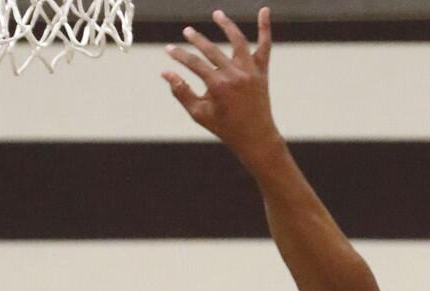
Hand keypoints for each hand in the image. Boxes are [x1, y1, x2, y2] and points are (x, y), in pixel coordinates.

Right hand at [162, 8, 279, 163]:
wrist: (256, 137)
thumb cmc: (225, 127)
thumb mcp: (198, 113)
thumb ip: (181, 92)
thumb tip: (165, 72)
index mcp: (219, 86)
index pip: (193, 63)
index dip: (178, 56)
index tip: (168, 50)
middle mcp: (236, 75)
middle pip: (212, 50)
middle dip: (196, 40)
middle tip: (187, 32)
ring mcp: (251, 72)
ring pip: (238, 41)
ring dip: (226, 26)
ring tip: (217, 14)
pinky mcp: (262, 73)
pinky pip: (265, 46)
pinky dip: (265, 29)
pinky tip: (264, 10)